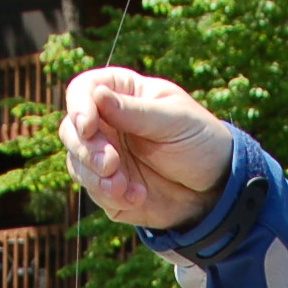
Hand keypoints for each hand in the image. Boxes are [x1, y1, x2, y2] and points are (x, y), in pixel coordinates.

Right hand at [62, 67, 232, 230]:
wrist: (216, 188)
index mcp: (122, 94)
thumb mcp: (173, 120)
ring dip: (95, 176)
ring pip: (76, 163)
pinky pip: (95, 192)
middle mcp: (107, 124)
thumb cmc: (199, 141)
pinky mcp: (109, 188)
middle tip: (110, 162)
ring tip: (123, 186)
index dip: (79, 106)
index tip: (88, 126)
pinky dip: (112, 196)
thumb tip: (96, 94)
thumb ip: (134, 112)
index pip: (83, 90)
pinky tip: (139, 196)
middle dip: (86, 148)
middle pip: (71, 129)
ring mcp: (105, 156)